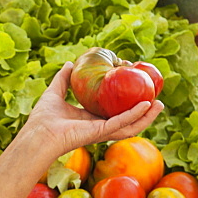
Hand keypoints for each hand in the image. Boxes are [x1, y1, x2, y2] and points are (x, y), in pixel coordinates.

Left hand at [25, 61, 163, 158]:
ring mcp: (101, 131)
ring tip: (159, 104)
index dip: (128, 104)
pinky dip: (135, 115)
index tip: (138, 90)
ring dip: (147, 116)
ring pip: (131, 126)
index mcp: (91, 120)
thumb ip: (63, 79)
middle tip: (157, 100)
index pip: (114, 113)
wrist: (38, 134)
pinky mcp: (100, 132)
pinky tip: (145, 105)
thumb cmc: (43, 119)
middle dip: (144, 113)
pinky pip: (122, 124)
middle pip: (128, 121)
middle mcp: (99, 127)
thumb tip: (71, 63)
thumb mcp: (55, 93)